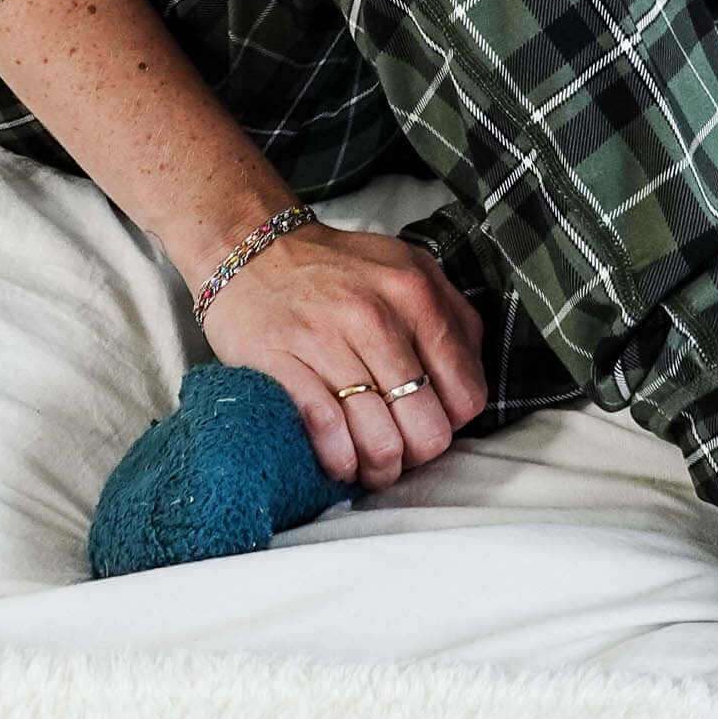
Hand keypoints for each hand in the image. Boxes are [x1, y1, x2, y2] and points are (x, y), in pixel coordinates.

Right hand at [198, 220, 489, 489]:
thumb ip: (451, 319)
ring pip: (380, 443)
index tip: (429, 421)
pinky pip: (327, 435)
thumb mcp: (409, 270)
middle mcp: (377, 317)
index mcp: (418, 295)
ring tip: (368, 464)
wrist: (250, 250)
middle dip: (416, 454)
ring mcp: (327, 342)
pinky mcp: (281, 364)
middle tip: (399, 451)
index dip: (451, 422)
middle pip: (426, 429)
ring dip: (377, 468)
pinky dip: (339, 461)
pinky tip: (338, 459)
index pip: (466, 395)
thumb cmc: (335, 271)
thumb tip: (467, 386)